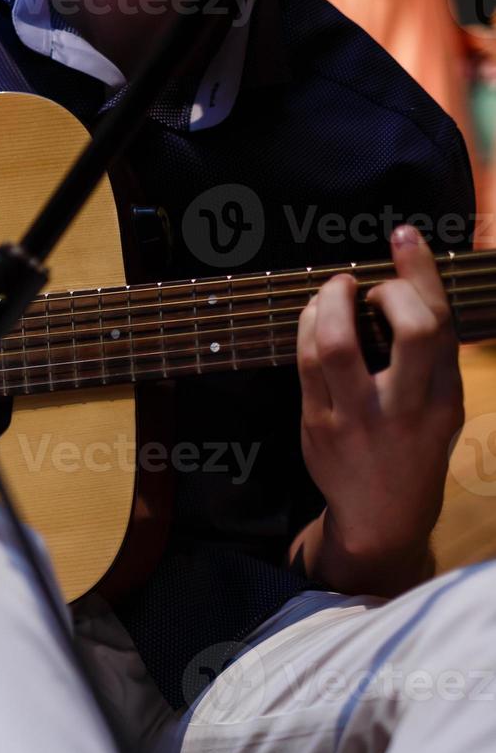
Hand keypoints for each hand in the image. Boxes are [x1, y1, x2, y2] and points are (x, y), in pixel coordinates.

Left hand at [294, 225, 462, 593]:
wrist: (382, 516)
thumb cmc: (413, 447)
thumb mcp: (442, 406)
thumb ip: (431, 356)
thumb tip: (408, 287)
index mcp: (445, 395)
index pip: (441, 322)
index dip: (421, 272)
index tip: (403, 236)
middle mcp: (408, 405)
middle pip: (410, 329)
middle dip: (388, 289)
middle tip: (367, 285)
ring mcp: (359, 417)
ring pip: (339, 345)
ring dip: (329, 302)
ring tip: (333, 289)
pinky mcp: (319, 425)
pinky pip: (307, 365)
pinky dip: (306, 329)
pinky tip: (311, 317)